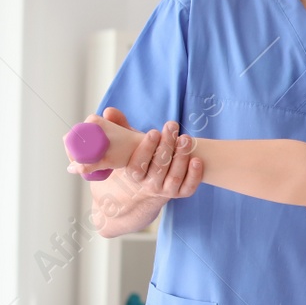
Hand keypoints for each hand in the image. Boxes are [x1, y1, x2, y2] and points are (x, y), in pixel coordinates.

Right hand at [68, 109, 204, 201]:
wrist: (151, 183)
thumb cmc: (141, 157)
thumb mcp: (129, 144)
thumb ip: (119, 127)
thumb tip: (109, 111)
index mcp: (134, 175)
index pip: (137, 165)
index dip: (146, 149)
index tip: (153, 132)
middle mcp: (149, 185)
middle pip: (158, 168)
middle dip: (166, 145)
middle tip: (171, 126)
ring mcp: (166, 190)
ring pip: (174, 176)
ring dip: (181, 156)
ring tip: (185, 138)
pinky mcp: (181, 192)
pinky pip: (189, 187)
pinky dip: (194, 175)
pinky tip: (197, 159)